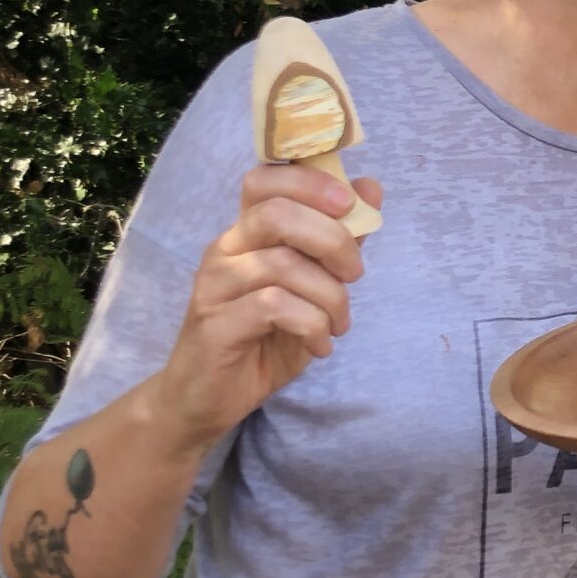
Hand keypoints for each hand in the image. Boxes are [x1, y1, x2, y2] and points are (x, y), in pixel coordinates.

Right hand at [152, 162, 382, 454]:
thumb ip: (338, 240)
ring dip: (329, 296)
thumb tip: (370, 187)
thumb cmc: (263, 338)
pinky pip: (274, 306)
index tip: (348, 203)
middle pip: (277, 213)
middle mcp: (225, 250)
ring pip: (283, 265)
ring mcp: (215, 285)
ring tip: (337, 323)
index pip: (264, 179)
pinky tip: (319, 345)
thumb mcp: (312, 287)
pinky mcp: (215, 324)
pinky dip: (311, 325)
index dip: (309, 180)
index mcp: (245, 233)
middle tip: (355, 275)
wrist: (207, 398)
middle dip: (334, 240)